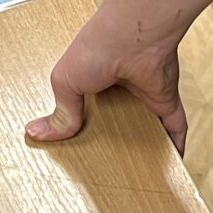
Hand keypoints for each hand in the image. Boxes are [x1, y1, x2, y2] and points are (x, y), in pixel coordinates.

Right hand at [26, 4, 188, 153]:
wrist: (133, 38)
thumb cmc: (97, 48)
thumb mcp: (65, 82)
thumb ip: (60, 112)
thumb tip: (37, 133)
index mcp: (91, 80)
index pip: (83, 108)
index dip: (77, 126)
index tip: (71, 150)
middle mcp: (119, 90)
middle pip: (114, 122)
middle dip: (110, 142)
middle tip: (103, 169)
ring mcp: (144, 97)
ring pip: (144, 127)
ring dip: (142, 146)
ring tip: (137, 174)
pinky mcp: (166, 102)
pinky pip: (174, 128)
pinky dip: (175, 144)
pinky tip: (172, 162)